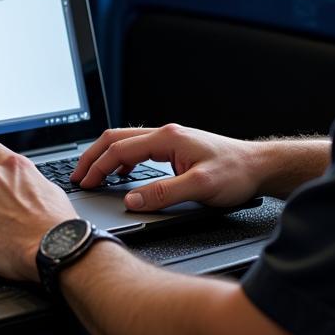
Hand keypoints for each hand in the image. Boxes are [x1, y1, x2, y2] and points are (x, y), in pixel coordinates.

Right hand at [71, 124, 261, 211]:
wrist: (257, 167)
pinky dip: (122, 161)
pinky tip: (121, 175)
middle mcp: (166, 135)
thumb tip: (131, 200)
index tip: (84, 182)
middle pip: (117, 139)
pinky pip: (139, 150)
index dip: (98, 166)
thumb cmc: (235, 173)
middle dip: (93, 157)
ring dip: (106, 158)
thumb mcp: (199, 187)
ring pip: (126, 142)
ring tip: (92, 175)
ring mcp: (170, 140)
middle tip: (77, 176)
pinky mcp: (175, 149)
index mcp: (167, 138)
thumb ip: (163, 193)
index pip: (120, 148)